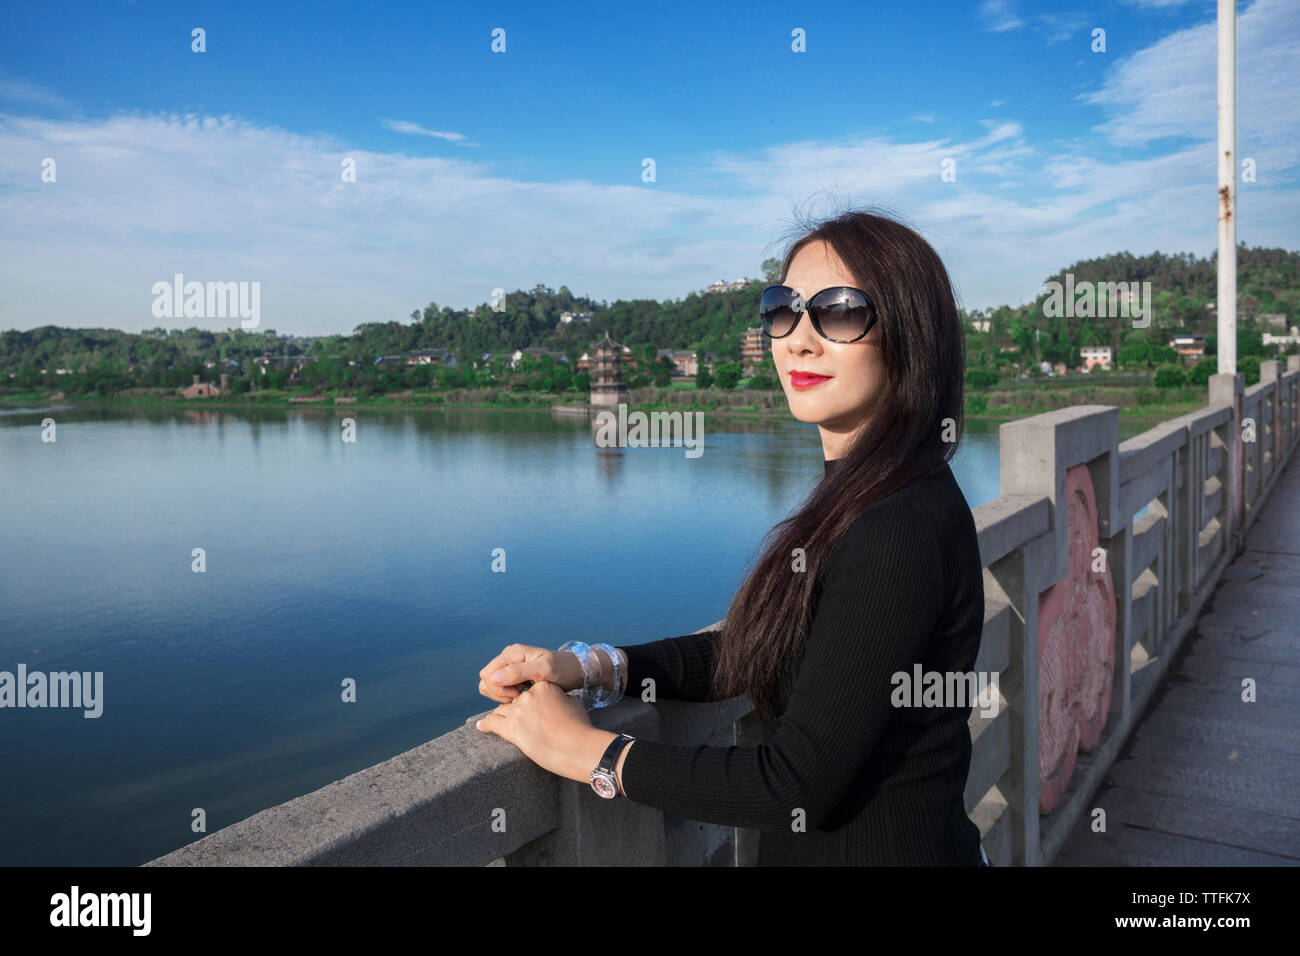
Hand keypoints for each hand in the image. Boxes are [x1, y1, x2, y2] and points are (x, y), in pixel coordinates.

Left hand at [474, 680, 599, 781]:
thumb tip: (556, 700)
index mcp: (544, 686)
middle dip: (515, 710)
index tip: (527, 705)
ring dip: (500, 716)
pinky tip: (480, 726)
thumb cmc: (580, 727)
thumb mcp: (573, 703)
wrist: (578, 747)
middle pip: (515, 701)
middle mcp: (528, 696)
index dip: (527, 699)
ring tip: (494, 720)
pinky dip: (485, 724)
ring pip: (502, 710)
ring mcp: (519, 711)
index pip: (528, 690)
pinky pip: (492, 722)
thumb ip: (560, 698)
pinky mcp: (512, 728)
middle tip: (515, 718)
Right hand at [478, 644, 583, 702]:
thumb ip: (519, 672)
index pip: (488, 675)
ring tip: (523, 694)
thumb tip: (494, 678)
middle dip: (501, 693)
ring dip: (503, 695)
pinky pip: (499, 688)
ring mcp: (509, 666)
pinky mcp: (513, 674)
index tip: (520, 693)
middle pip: (486, 680)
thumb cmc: (563, 669)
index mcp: (513, 653)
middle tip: (522, 695)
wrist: (574, 671)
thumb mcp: (544, 670)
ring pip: (490, 685)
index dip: (499, 689)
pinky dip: (507, 695)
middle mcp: (508, 657)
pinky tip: (523, 695)